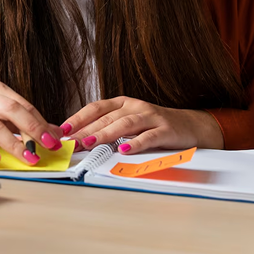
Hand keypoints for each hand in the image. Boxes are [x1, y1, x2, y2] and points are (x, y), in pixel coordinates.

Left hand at [61, 96, 223, 153]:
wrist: (189, 125)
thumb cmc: (153, 125)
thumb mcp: (128, 122)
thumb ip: (107, 127)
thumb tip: (79, 139)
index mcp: (122, 103)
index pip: (95, 108)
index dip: (78, 118)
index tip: (63, 130)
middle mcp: (134, 106)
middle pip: (106, 118)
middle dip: (86, 130)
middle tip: (72, 142)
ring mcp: (151, 117)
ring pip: (125, 124)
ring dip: (106, 134)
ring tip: (91, 142)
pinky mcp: (166, 130)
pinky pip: (149, 136)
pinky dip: (136, 143)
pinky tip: (124, 150)